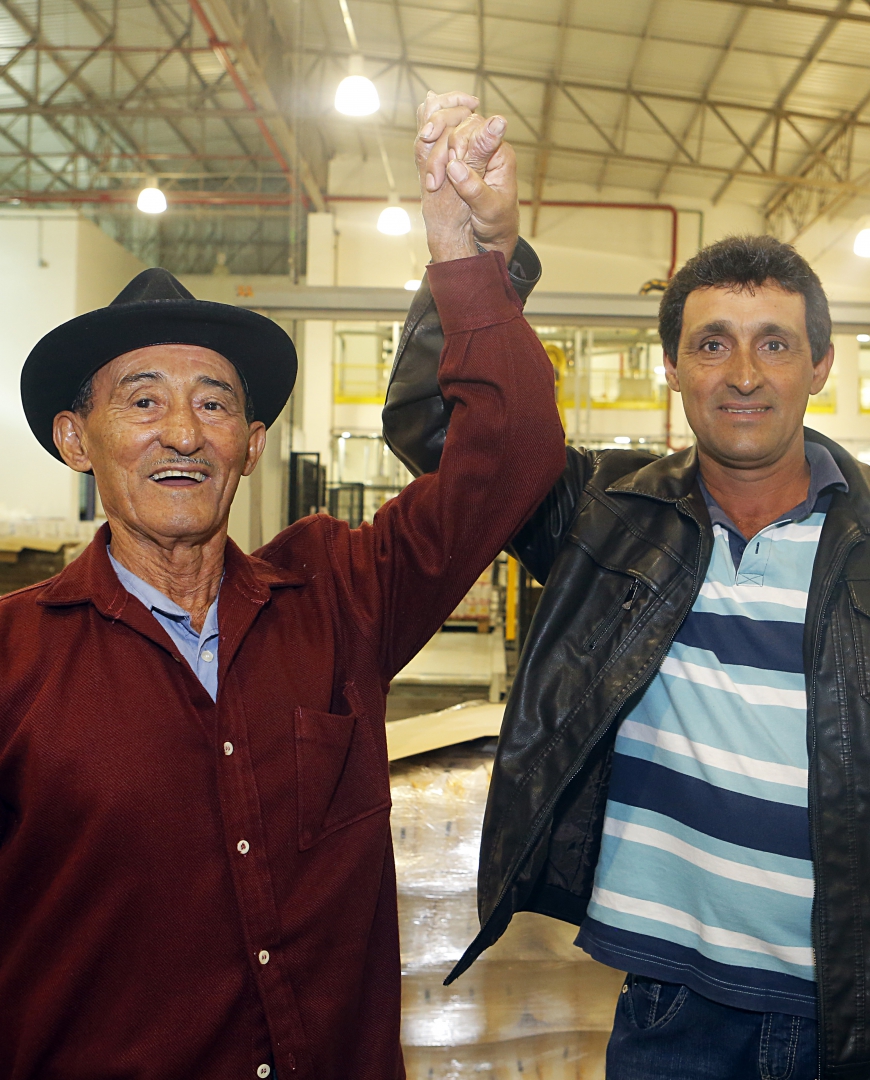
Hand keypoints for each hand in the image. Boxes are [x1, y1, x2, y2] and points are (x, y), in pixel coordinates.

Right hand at [415, 92, 518, 263]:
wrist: (493, 234)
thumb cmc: (497, 222)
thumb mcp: (489, 209)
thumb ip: (473, 188)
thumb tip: (453, 165)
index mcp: (500, 153)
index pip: (475, 126)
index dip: (456, 142)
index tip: (448, 167)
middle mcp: (487, 146)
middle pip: (457, 125)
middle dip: (441, 148)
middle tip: (435, 179)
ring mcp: (472, 151)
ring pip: (446, 134)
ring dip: (433, 152)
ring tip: (432, 183)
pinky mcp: (460, 160)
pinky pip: (441, 144)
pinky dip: (431, 153)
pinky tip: (428, 170)